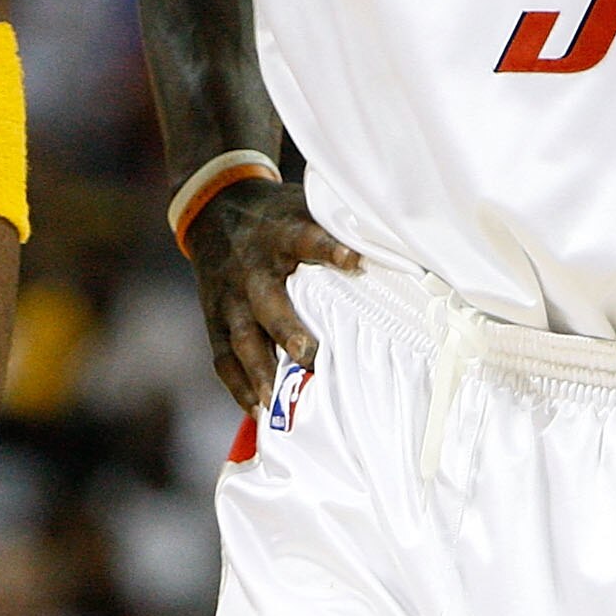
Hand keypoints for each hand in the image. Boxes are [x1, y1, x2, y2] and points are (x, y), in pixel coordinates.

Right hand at [189, 179, 361, 410]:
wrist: (214, 208)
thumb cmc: (276, 216)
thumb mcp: (303, 206)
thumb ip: (338, 229)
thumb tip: (401, 249)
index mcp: (280, 235)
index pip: (305, 239)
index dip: (329, 249)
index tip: (355, 263)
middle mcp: (252, 268)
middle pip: (267, 300)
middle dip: (286, 329)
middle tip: (310, 356)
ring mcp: (230, 298)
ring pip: (242, 337)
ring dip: (259, 370)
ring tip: (275, 401)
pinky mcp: (214, 320)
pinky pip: (223, 357)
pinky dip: (238, 385)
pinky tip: (258, 409)